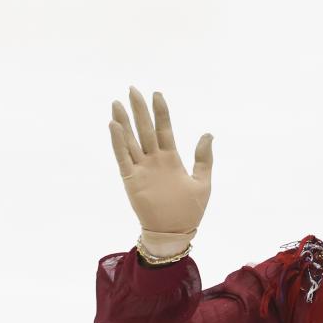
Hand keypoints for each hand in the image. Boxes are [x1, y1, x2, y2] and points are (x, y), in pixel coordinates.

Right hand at [109, 86, 213, 252]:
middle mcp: (154, 161)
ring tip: (117, 103)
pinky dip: (118, 142)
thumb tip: (208, 134)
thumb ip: (203, 158)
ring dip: (123, 122)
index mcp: (171, 159)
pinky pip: (123, 158)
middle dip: (139, 110)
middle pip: (145, 130)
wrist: (175, 232)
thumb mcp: (203, 182)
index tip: (157, 94)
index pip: (164, 129)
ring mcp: (142, 169)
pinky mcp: (132, 180)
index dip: (161, 112)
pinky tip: (113, 126)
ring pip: (131, 141)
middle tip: (132, 89)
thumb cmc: (190, 210)